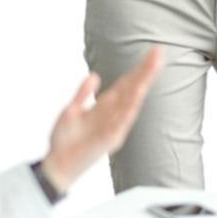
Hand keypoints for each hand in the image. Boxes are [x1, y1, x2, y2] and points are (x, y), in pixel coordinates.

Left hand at [40, 47, 163, 192]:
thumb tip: (94, 76)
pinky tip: (136, 97)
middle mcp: (113, 114)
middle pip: (132, 88)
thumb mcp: (72, 111)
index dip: (138, 68)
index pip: (126, 83)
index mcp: (105, 107)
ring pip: (131, 102)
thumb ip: (83, 94)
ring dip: (142, 85)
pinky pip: (121, 122)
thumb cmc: (65, 141)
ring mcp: (113, 126)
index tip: (153, 52)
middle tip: (158, 52)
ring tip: (153, 68)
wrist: (57, 165)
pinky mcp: (108, 139)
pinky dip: (129, 109)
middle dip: (146, 71)